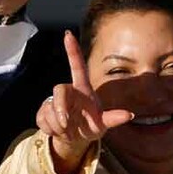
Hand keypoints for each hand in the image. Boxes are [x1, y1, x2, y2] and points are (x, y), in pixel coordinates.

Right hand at [36, 31, 133, 173]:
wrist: (74, 139)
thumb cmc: (91, 127)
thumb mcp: (104, 124)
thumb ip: (114, 119)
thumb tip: (130, 115)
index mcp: (82, 89)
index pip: (77, 66)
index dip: (73, 50)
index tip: (68, 34)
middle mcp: (68, 91)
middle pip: (59, 89)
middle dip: (60, 108)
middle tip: (65, 125)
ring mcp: (53, 101)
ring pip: (50, 109)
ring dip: (58, 125)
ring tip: (68, 130)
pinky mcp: (42, 112)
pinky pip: (42, 119)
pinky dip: (51, 130)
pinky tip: (58, 131)